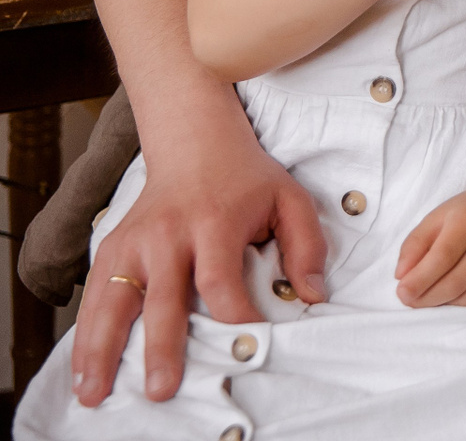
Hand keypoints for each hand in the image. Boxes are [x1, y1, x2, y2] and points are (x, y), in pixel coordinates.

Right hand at [71, 139, 325, 405]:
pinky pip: (94, 295)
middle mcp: (168, 234)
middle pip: (162, 298)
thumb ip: (307, 246)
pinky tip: (81, 370)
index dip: (234, 317)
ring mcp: (134, 241)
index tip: (245, 347)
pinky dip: (84, 334)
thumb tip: (312, 296)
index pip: (219, 281)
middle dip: (161, 347)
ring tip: (94, 394)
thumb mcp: (290, 199)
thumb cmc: (247, 179)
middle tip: (162, 390)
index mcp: (214, 222)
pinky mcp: (112, 247)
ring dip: (101, 350)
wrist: (195, 143)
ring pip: (113, 301)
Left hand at [394, 182, 465, 307]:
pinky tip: (456, 291)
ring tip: (432, 294)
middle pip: (455, 283)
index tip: (401, 294)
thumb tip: (401, 277)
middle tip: (410, 301)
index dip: (419, 281)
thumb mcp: (437, 216)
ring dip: (444, 303)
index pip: (441, 258)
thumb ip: (414, 244)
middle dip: (426, 299)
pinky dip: (465, 301)